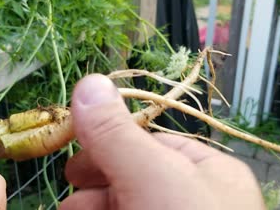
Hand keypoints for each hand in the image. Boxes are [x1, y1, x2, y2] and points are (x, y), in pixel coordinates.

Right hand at [61, 74, 265, 209]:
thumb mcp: (153, 176)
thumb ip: (119, 134)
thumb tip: (89, 82)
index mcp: (211, 171)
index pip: (150, 143)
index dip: (107, 143)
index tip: (72, 154)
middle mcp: (202, 198)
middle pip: (138, 175)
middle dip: (97, 178)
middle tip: (68, 185)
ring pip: (132, 200)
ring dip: (95, 202)